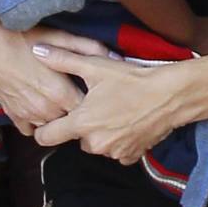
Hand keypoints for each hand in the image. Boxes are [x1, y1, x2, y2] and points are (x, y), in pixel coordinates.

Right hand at [0, 21, 105, 135]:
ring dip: (58, 116)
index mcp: (60, 94)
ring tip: (59, 98)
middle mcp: (45, 110)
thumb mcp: (59, 37)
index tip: (98, 93)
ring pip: (53, 125)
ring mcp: (28, 115)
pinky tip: (40, 105)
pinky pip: (31, 129)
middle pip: (72, 120)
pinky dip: (37, 120)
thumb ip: (89, 49)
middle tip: (80, 94)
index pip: (88, 110)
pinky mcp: (13, 115)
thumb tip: (115, 56)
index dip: (95, 102)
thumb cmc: (21, 37)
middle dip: (79, 111)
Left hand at [31, 45, 182, 162]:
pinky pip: (116, 151)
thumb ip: (63, 60)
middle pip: (76, 138)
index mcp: (81, 123)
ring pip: (97, 144)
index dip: (44, 128)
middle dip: (82, 125)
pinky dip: (118, 141)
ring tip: (115, 111)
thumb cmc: (132, 80)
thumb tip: (37, 50)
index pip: (46, 137)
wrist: (170, 96)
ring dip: (101, 133)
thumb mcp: (96, 66)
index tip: (51, 120)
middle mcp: (95, 143)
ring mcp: (113, 152)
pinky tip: (126, 123)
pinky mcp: (131, 155)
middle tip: (97, 105)